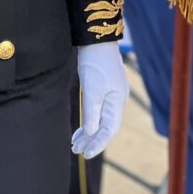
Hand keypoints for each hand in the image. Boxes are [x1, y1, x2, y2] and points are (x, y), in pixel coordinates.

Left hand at [72, 41, 128, 158]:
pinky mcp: (102, 89)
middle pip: (105, 127)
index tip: (85, 154)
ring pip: (100, 120)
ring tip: (75, 143)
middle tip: (76, 151)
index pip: (109, 130)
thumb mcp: (92, 89)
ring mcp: (110, 94)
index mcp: (117, 102)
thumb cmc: (96, 63)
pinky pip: (97, 111)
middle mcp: (116, 101)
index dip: (98, 144)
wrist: (96, 39)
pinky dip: (88, 121)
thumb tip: (91, 133)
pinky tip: (80, 128)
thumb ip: (92, 113)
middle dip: (91, 140)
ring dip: (88, 132)